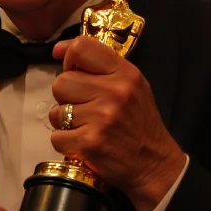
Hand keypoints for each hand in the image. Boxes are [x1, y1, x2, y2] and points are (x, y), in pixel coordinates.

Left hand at [49, 36, 186, 210]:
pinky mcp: (89, 143)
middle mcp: (114, 92)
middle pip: (61, 82)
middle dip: (67, 96)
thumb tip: (59, 50)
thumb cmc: (139, 122)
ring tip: (86, 126)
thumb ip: (101, 65)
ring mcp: (101, 118)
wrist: (153, 164)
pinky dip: (67, 143)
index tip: (72, 69)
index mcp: (125, 73)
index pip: (81, 47)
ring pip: (56, 112)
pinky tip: (84, 142)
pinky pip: (57, 137)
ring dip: (66, 122)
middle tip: (85, 107)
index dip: (69, 57)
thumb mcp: (132, 85)